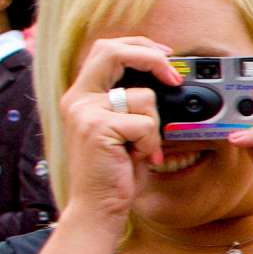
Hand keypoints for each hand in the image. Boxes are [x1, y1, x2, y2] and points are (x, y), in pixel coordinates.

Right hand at [56, 37, 180, 223]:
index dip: (139, 46)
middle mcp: (78, 99)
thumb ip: (129, 102)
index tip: (165, 56)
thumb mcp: (121, 129)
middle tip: (174, 77)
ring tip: (142, 146)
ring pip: (143, 97)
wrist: (97, 207)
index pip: (106, 48)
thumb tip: (165, 79)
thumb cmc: (114, 171)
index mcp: (82, 95)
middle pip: (113, 51)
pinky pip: (145, 123)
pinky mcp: (97, 128)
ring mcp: (85, 112)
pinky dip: (151, 142)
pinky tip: (140, 157)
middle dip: (151, 59)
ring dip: (155, 125)